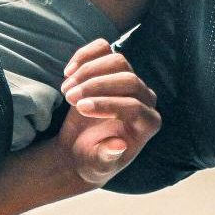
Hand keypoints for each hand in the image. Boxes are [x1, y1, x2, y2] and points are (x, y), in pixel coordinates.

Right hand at [57, 39, 160, 187]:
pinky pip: (103, 49)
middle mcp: (144, 99)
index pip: (134, 106)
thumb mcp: (98, 165)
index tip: (82, 108)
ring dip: (88, 71)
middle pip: (128, 79)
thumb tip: (118, 145)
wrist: (80, 149)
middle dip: (96, 85)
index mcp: (147, 124)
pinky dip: (84, 55)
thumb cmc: (92, 160)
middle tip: (70, 98)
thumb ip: (107, 157)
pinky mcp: (111, 68)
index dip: (107, 104)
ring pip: (116, 60)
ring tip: (66, 90)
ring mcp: (129, 80)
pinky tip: (68, 73)